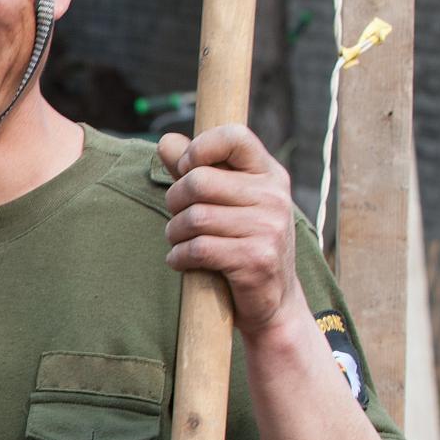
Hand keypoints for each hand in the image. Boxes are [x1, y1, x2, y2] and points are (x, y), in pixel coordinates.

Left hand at [159, 126, 305, 339]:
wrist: (273, 302)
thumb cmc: (242, 244)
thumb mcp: (226, 202)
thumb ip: (195, 170)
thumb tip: (165, 141)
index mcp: (269, 175)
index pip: (234, 137)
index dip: (198, 149)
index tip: (185, 170)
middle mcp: (274, 197)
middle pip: (198, 181)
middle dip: (174, 201)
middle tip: (178, 217)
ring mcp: (269, 228)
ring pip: (194, 217)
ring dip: (174, 233)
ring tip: (180, 242)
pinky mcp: (256, 260)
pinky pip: (198, 249)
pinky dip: (178, 257)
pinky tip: (181, 261)